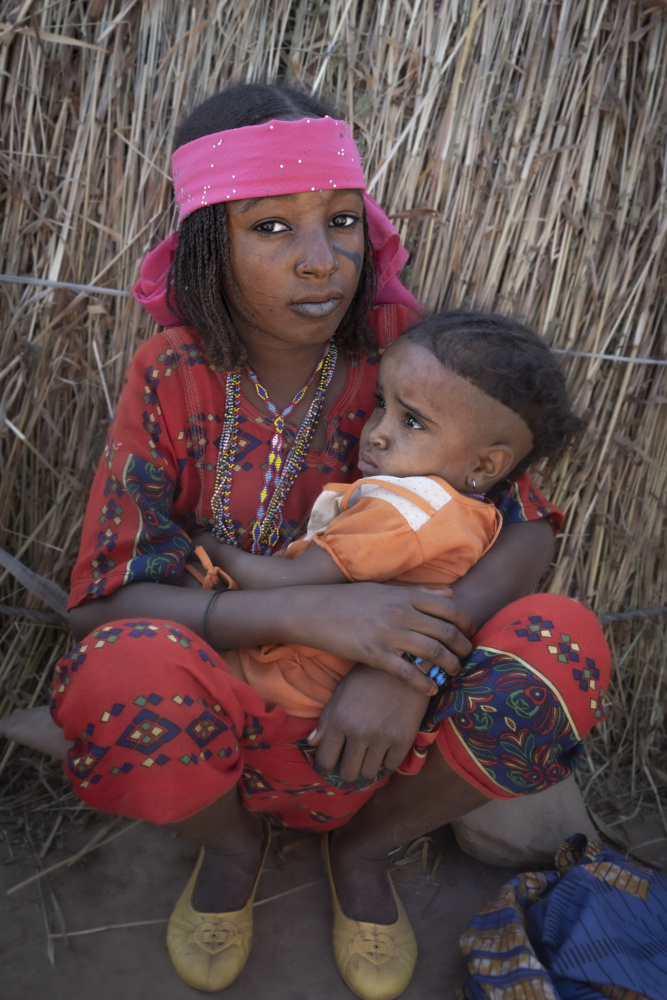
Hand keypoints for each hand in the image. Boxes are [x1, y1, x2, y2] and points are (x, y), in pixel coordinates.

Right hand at [282, 582, 471, 695]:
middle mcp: (401, 612)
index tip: (469, 633)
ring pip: (433, 653)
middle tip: (467, 658)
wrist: (312, 610)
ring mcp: (388, 634)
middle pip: (446, 632)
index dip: (465, 623)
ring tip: (454, 674)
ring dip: (450, 666)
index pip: (449, 607)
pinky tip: (430, 690)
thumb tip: (449, 591)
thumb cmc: (347, 599)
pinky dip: (423, 683)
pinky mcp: (373, 654)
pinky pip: (407, 672)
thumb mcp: (384, 588)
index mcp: (404, 595)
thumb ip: (418, 591)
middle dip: (463, 648)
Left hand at [307, 663, 430, 781]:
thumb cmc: (368, 677)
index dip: (326, 767)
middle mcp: (359, 733)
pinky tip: (386, 747)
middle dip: (347, 770)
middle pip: (348, 773)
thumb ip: (326, 719)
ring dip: (367, 766)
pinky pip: (390, 766)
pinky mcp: (403, 740)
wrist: (405, 665)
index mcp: (339, 721)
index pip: (325, 761)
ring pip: (369, 773)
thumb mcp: (342, 692)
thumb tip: (312, 742)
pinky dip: (387, 760)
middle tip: (352, 760)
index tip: (331, 765)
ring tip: (369, 753)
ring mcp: (382, 738)